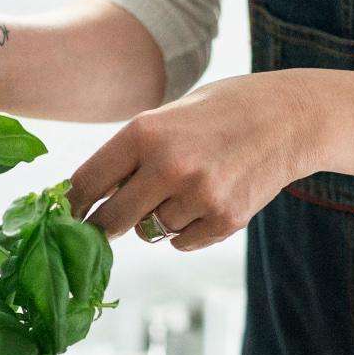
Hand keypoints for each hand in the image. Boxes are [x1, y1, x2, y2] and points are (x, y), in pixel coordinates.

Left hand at [67, 71, 321, 251]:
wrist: (290, 117)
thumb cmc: (220, 112)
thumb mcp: (167, 117)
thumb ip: (130, 154)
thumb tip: (86, 198)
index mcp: (144, 132)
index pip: (87, 183)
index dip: (71, 206)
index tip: (63, 218)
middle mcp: (169, 166)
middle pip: (112, 221)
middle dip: (105, 226)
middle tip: (106, 224)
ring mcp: (199, 196)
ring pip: (151, 232)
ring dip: (156, 220)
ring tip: (184, 189)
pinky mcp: (226, 219)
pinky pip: (182, 242)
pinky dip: (187, 230)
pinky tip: (207, 200)